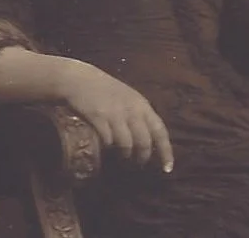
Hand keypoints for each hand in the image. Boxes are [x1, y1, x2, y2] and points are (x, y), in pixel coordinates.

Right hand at [59, 63, 174, 172]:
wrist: (80, 79)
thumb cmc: (106, 90)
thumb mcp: (129, 99)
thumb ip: (140, 116)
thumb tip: (149, 141)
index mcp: (142, 105)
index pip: (160, 131)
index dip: (166, 151)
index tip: (168, 168)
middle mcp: (132, 110)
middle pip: (144, 142)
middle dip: (142, 157)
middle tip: (139, 164)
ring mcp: (115, 114)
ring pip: (126, 144)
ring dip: (125, 154)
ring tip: (122, 156)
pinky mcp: (98, 118)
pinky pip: (108, 140)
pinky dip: (109, 147)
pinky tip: (106, 147)